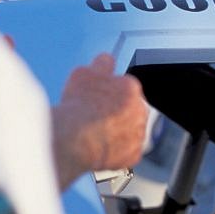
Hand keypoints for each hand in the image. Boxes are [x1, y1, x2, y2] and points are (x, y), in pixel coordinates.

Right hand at [52, 54, 148, 189]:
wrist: (74, 138)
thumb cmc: (78, 106)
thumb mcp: (84, 73)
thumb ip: (101, 64)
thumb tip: (106, 59)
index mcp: (131, 87)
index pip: (124, 88)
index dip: (108, 95)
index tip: (97, 102)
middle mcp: (140, 109)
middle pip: (129, 110)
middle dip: (115, 114)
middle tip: (94, 119)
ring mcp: (138, 132)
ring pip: (129, 131)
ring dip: (116, 133)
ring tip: (93, 135)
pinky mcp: (134, 154)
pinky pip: (126, 152)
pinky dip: (115, 152)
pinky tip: (98, 149)